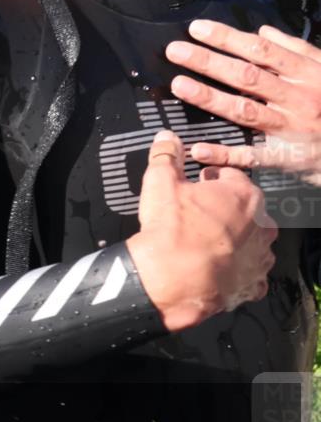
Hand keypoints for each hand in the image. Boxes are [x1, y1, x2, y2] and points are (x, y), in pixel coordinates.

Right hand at [126, 130, 277, 331]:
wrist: (173, 279)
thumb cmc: (171, 230)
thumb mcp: (160, 182)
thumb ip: (166, 155)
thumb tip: (166, 137)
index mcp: (244, 195)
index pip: (232, 177)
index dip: (212, 179)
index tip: (198, 184)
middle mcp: (261, 225)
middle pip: (247, 210)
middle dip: (226, 210)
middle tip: (199, 215)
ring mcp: (260, 257)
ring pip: (252, 242)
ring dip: (235, 241)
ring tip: (206, 244)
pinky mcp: (253, 284)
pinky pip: (251, 274)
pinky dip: (238, 272)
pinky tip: (217, 269)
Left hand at [166, 20, 320, 185]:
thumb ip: (295, 50)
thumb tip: (263, 34)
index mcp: (307, 73)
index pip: (261, 52)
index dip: (228, 39)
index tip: (197, 30)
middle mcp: (297, 98)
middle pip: (247, 76)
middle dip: (209, 62)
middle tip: (176, 51)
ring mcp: (290, 128)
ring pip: (245, 111)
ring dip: (210, 98)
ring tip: (179, 85)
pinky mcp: (287, 158)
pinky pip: (251, 156)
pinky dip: (225, 154)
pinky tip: (199, 149)